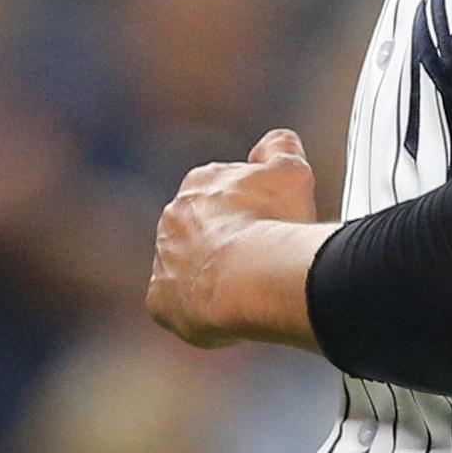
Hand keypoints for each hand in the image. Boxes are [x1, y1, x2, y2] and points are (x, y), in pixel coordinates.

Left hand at [148, 129, 324, 350]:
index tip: (268, 227)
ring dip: (210, 276)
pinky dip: (196, 308)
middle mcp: (173, 217)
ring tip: (245, 290)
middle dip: (227, 243)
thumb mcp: (291, 172)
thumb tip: (276, 141)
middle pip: (202, 231)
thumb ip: (281, 148)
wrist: (253, 276)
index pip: (222, 194)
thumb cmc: (274, 224)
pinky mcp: (160, 300)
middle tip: (260, 261)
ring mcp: (163, 259)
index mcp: (201, 183)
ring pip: (188, 267)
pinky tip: (224, 312)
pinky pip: (176, 304)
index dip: (249, 212)